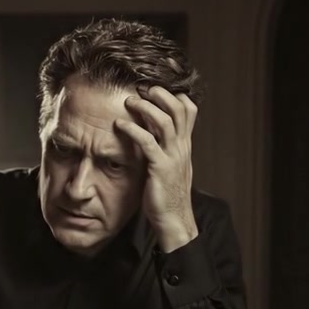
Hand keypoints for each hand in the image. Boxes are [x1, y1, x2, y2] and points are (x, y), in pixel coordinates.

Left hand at [116, 83, 198, 251]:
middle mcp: (182, 147)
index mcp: (185, 145)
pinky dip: (133, 130)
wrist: (174, 220)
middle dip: (161, 94)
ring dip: (146, 108)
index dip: (174, 95)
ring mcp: (173, 157)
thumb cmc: (167, 194)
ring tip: (129, 102)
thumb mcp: (170, 165)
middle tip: (143, 88)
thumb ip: (165, 147)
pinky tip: (119, 125)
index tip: (156, 88)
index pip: (189, 110)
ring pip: (165, 121)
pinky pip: (148, 143)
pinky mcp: (160, 168)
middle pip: (178, 109)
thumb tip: (151, 131)